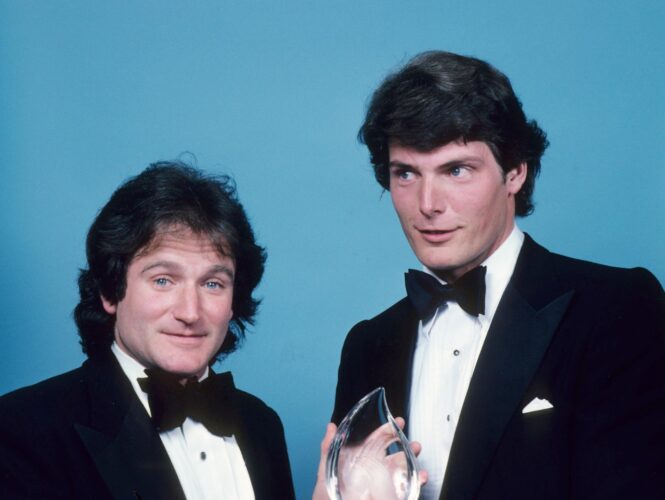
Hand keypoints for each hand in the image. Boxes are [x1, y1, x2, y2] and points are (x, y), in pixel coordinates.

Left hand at [311, 419, 426, 499]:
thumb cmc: (327, 496)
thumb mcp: (325, 472)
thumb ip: (329, 450)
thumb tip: (331, 427)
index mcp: (360, 462)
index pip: (376, 443)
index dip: (387, 431)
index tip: (398, 422)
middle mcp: (374, 473)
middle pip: (394, 455)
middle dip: (406, 446)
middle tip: (414, 443)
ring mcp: (383, 487)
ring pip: (403, 472)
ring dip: (413, 462)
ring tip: (417, 458)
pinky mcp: (391, 496)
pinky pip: (407, 489)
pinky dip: (417, 483)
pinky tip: (420, 478)